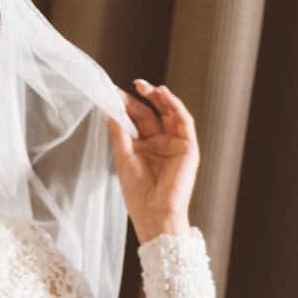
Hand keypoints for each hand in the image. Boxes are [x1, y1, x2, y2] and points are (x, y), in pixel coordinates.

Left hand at [107, 80, 198, 243]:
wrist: (153, 211)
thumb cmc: (137, 192)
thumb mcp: (123, 157)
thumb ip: (120, 132)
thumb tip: (109, 110)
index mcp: (143, 147)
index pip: (135, 119)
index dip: (125, 105)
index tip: (111, 93)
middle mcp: (159, 143)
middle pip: (150, 113)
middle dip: (139, 98)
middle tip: (127, 86)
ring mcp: (174, 144)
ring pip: (169, 113)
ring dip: (159, 97)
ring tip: (143, 86)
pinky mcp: (188, 147)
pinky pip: (184, 121)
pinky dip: (175, 106)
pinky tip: (164, 94)